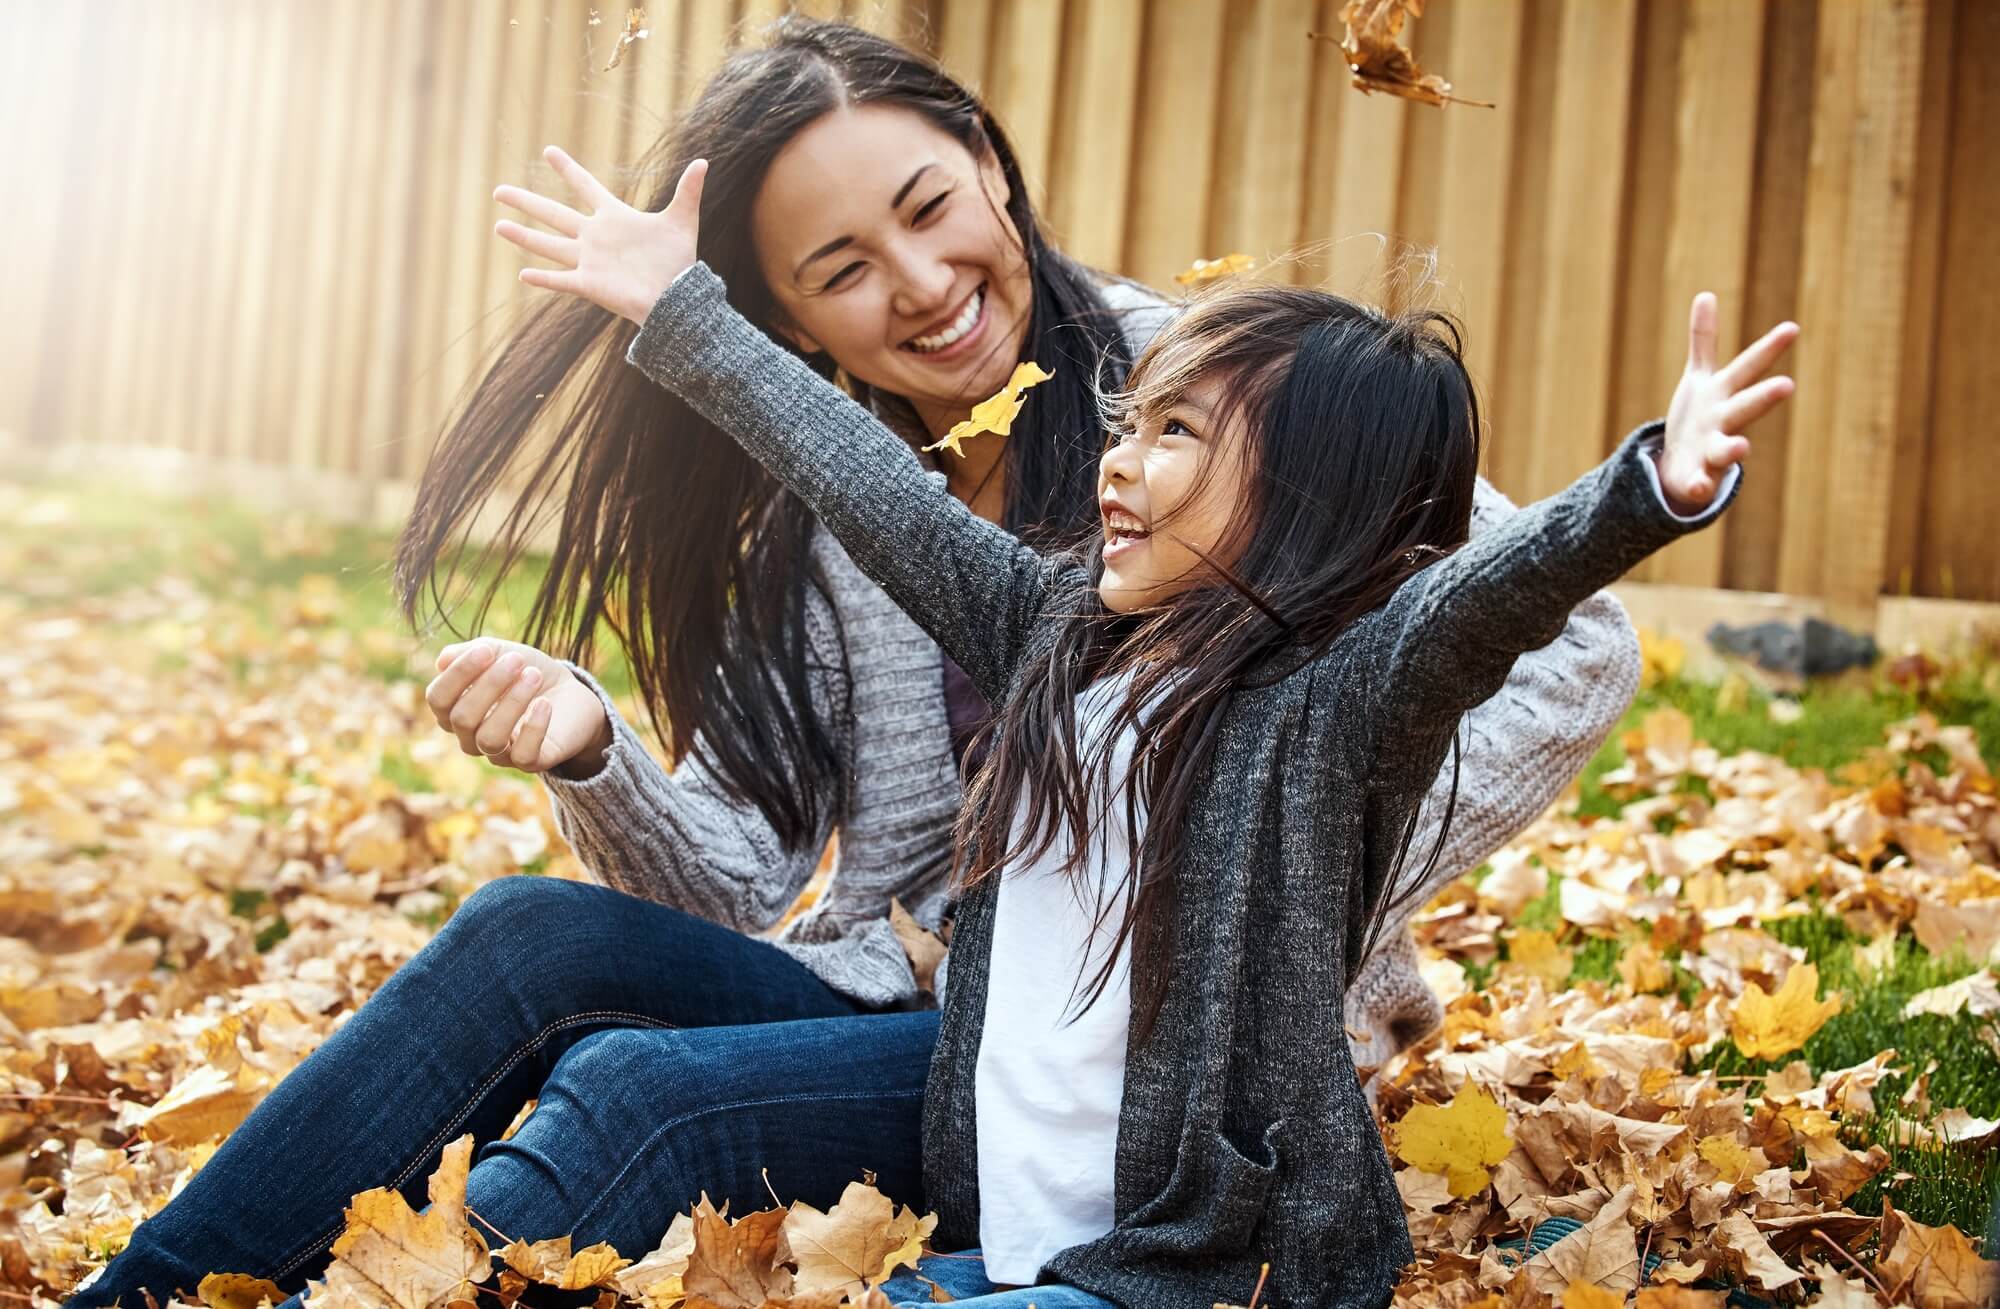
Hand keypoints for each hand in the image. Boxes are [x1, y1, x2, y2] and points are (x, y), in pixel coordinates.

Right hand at [424, 637, 613, 776]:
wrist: (571, 693)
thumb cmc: (526, 671)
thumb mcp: (500, 652)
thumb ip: (469, 652)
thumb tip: (443, 661)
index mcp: (454, 710)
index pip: (438, 699)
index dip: (457, 674)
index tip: (486, 650)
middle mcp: (470, 737)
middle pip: (462, 718)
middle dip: (490, 684)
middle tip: (517, 659)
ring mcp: (499, 753)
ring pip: (489, 739)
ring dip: (512, 703)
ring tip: (534, 676)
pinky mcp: (530, 762)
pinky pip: (522, 755)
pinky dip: (534, 727)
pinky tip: (545, 704)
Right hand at [493, 147, 707, 326]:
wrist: (677, 296)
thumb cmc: (679, 261)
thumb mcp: (682, 220)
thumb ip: (688, 190)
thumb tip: (704, 162)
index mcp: (614, 217)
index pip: (585, 187)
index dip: (568, 170)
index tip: (548, 150)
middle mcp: (596, 236)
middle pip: (554, 214)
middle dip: (527, 202)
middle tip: (499, 190)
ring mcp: (590, 260)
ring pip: (549, 244)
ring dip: (524, 236)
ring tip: (498, 225)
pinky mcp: (590, 284)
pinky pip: (561, 280)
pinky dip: (543, 278)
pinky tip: (522, 274)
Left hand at [1658, 292, 1797, 514]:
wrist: (1682, 467)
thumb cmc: (1699, 417)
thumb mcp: (1700, 376)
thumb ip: (1704, 340)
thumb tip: (1705, 294)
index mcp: (1724, 393)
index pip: (1748, 367)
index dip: (1769, 348)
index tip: (1792, 328)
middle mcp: (1724, 421)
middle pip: (1745, 406)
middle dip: (1764, 397)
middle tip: (1786, 386)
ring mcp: (1712, 451)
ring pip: (1726, 450)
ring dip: (1733, 449)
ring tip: (1741, 448)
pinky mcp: (1696, 478)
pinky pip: (1698, 484)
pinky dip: (1698, 487)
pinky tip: (1696, 489)